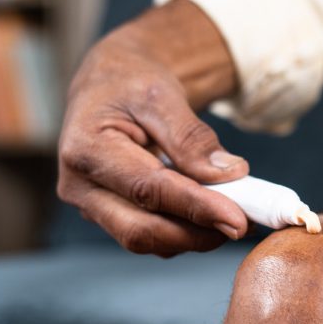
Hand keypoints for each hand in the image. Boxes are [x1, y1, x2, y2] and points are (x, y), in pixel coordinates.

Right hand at [58, 0, 248, 256]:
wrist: (110, 84)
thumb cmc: (129, 83)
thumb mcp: (160, 94)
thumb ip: (191, 137)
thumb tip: (229, 175)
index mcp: (85, 150)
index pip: (148, 190)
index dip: (196, 208)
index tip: (237, 219)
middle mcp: (80, 186)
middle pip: (142, 231)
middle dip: (196, 234)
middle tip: (242, 224)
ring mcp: (93, 205)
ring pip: (149, 240)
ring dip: (195, 235)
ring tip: (234, 213)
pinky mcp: (111, 215)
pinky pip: (152, 235)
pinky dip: (186, 231)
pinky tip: (212, 214)